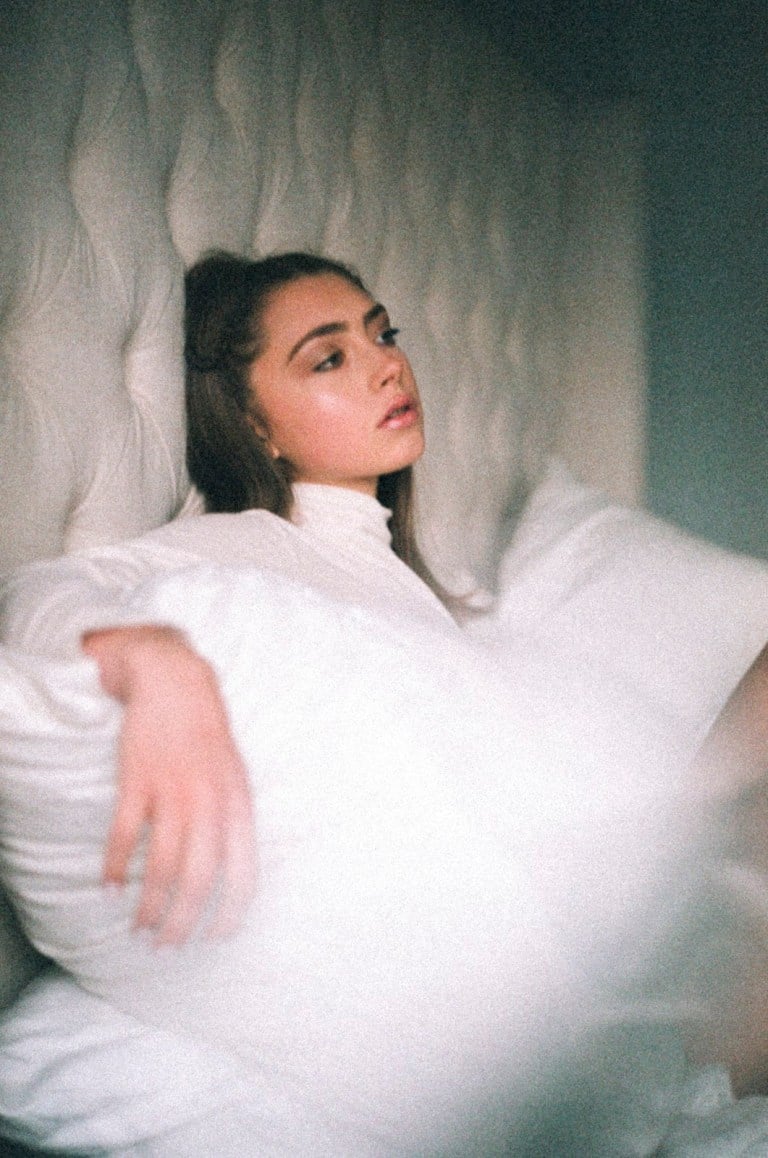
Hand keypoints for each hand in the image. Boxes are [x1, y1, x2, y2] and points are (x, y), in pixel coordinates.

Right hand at [82, 625, 255, 945]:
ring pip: (161, 866)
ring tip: (139, 929)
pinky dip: (116, 868)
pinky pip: (125, 836)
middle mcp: (208, 803)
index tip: (216, 938)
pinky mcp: (137, 781)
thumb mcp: (237, 776)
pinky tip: (110, 889)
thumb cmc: (209, 736)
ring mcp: (171, 792)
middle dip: (183, 922)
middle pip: (198, 879)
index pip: (243, 872)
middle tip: (167, 946)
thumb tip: (237, 873)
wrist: (175, 683)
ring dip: (149, 906)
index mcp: (238, 804)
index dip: (230, 913)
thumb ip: (237, 821)